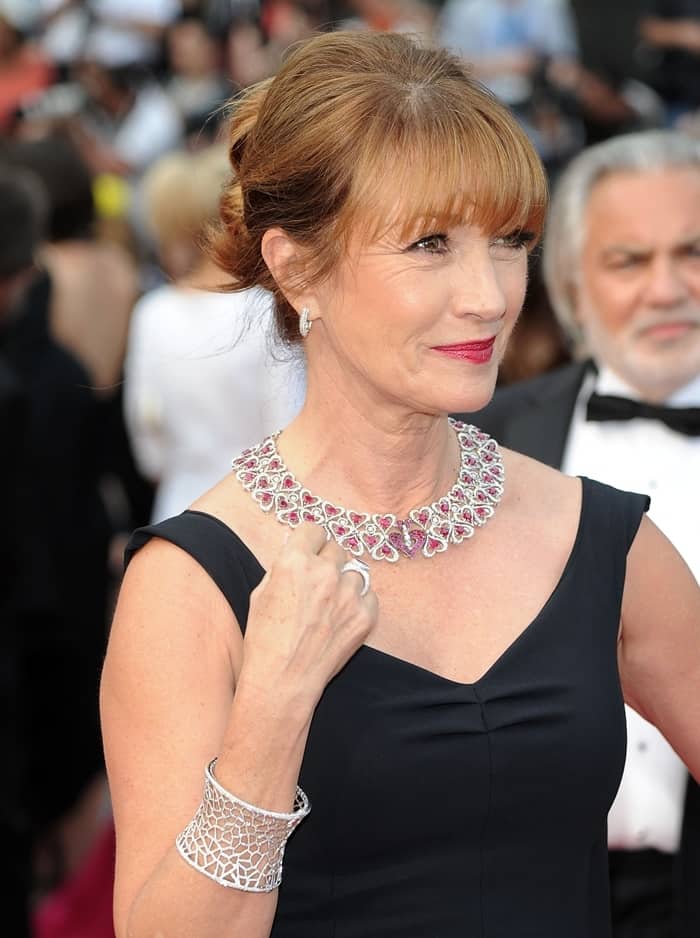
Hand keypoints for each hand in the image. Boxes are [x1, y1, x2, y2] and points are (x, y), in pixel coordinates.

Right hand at [239, 524, 377, 713]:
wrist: (283, 680)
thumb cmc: (265, 640)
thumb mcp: (261, 594)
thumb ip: (282, 568)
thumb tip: (296, 552)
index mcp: (294, 562)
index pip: (313, 529)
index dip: (310, 540)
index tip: (310, 549)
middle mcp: (324, 572)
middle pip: (336, 548)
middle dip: (327, 561)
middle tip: (319, 580)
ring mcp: (348, 594)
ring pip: (355, 571)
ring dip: (344, 582)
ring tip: (330, 604)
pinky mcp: (365, 615)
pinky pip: (369, 595)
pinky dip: (359, 603)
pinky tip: (342, 618)